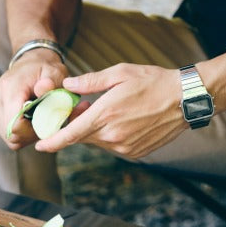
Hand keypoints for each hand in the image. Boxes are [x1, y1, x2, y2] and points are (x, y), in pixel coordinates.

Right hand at [0, 53, 68, 150]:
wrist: (30, 62)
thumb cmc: (45, 70)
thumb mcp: (54, 73)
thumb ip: (51, 82)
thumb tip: (44, 87)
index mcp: (10, 87)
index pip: (15, 125)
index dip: (33, 131)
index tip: (45, 122)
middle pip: (11, 134)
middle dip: (30, 134)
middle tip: (43, 121)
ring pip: (7, 136)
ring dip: (24, 133)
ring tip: (35, 118)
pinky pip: (4, 133)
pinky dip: (17, 131)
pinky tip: (25, 119)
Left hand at [34, 64, 183, 158]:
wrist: (185, 99)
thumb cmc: (153, 82)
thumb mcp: (119, 73)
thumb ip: (90, 81)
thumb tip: (68, 85)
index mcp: (105, 116)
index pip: (70, 135)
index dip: (52, 142)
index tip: (40, 145)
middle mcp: (113, 136)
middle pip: (83, 137)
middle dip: (77, 126)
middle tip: (82, 108)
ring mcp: (125, 147)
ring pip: (98, 141)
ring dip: (95, 129)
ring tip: (109, 110)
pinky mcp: (135, 153)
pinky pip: (113, 146)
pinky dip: (111, 135)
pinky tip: (124, 119)